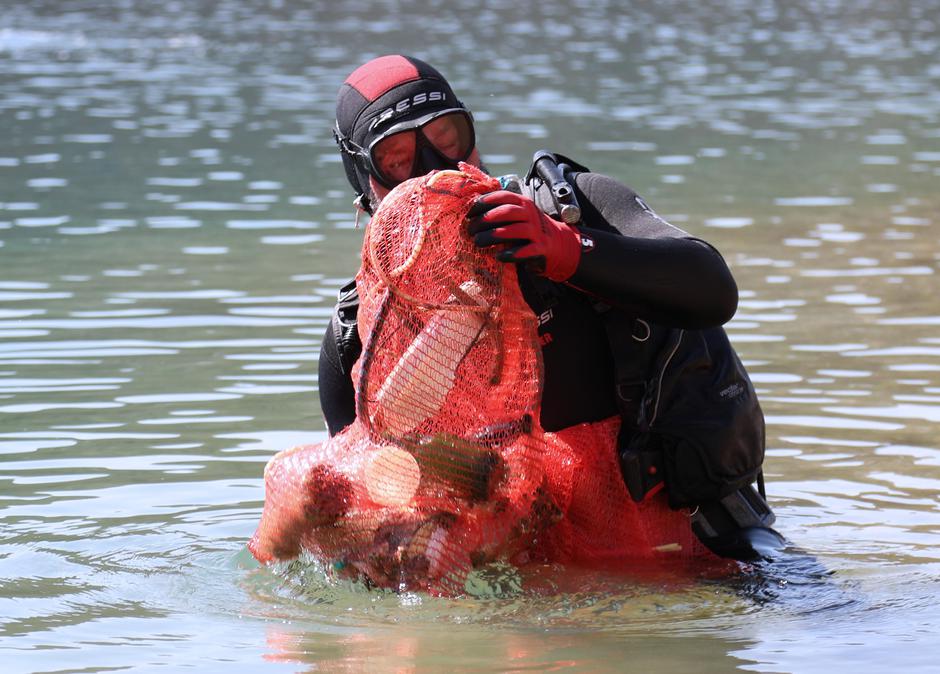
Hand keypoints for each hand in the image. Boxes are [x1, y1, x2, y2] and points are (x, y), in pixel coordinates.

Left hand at [465, 190, 581, 281]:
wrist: (557, 244)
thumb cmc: (527, 229)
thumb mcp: (516, 215)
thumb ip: (499, 211)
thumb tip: (471, 210)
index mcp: (522, 202)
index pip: (502, 196)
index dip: (484, 203)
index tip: (469, 213)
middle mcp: (530, 214)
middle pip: (507, 212)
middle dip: (486, 219)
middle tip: (471, 229)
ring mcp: (537, 231)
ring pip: (514, 230)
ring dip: (494, 236)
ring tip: (478, 242)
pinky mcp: (541, 248)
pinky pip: (526, 250)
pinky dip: (511, 254)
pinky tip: (498, 256)